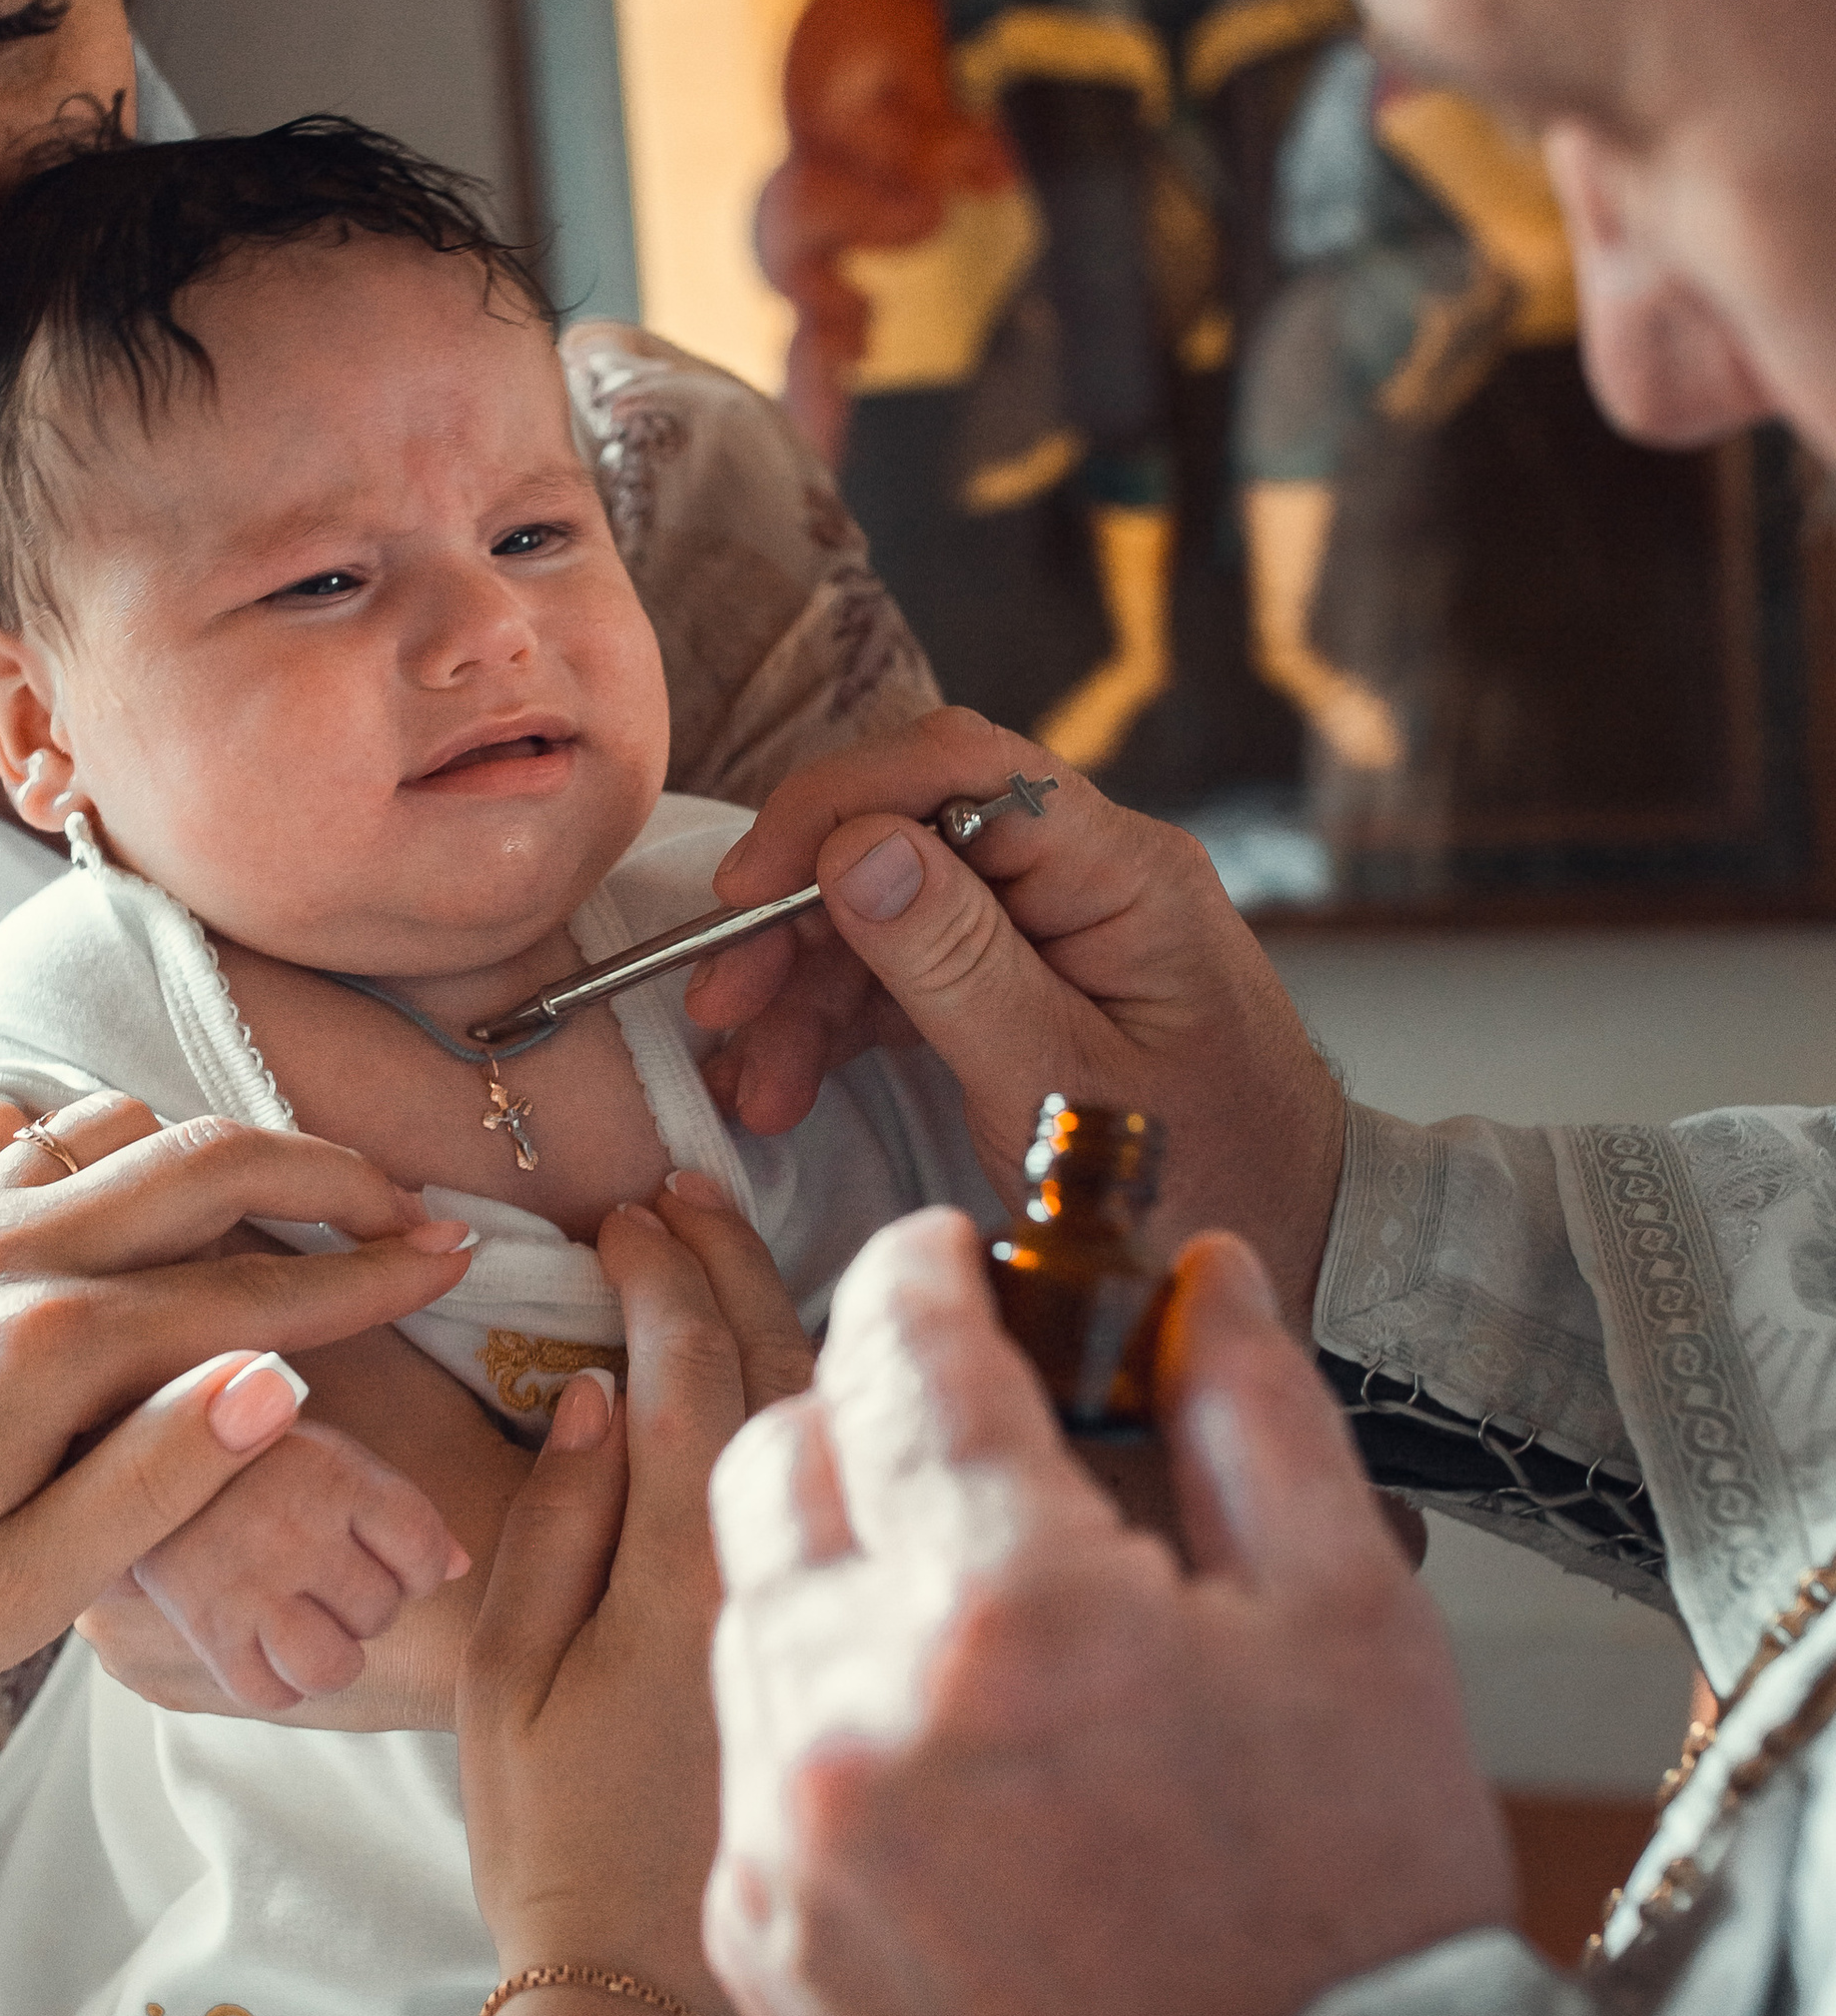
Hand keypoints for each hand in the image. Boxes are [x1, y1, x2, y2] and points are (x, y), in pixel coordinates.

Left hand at [0, 1088, 478, 1732]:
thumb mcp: (20, 1596)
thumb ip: (160, 1478)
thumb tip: (282, 1379)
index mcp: (48, 1352)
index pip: (253, 1291)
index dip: (369, 1274)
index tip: (451, 1258)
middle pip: (203, 1162)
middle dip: (324, 1175)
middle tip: (407, 1207)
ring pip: (112, 1126)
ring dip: (210, 1151)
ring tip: (278, 1206)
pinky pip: (11, 1124)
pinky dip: (86, 1135)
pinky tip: (112, 1189)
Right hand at [110, 1368, 470, 1709]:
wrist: (128, 1452)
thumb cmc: (249, 1453)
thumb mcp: (329, 1452)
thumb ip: (396, 1506)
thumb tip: (460, 1566)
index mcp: (333, 1473)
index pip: (422, 1551)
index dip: (418, 1564)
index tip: (389, 1555)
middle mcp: (291, 1531)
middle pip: (380, 1611)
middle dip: (370, 1603)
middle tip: (332, 1579)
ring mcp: (244, 1586)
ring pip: (330, 1666)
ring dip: (331, 1654)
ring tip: (312, 1625)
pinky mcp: (203, 1630)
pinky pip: (268, 1694)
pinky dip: (277, 1681)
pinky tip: (267, 1642)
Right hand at [459, 1183, 812, 2015]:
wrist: (661, 2012)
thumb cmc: (560, 1855)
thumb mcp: (505, 1682)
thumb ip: (550, 1519)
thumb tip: (592, 1386)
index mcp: (684, 1567)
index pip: (684, 1360)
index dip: (656, 1269)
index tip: (626, 1216)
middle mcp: (793, 1570)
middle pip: (779, 1360)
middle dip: (729, 1257)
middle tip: (685, 1195)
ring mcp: (859, 1612)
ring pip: (844, 1417)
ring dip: (793, 1309)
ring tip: (742, 1245)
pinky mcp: (892, 1656)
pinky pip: (888, 1492)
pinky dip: (842, 1404)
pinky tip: (823, 1371)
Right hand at [688, 706, 1345, 1320]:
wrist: (1293, 1248)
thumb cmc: (1205, 1180)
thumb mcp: (1062, 1084)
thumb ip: (958, 966)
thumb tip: (855, 848)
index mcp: (1120, 870)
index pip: (955, 767)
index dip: (834, 806)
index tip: (749, 886)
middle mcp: (1085, 873)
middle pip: (903, 835)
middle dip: (797, 916)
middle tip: (722, 1003)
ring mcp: (1050, 927)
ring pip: (886, 909)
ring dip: (802, 987)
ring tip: (752, 1083)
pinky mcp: (1021, 981)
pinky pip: (905, 971)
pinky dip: (836, 1024)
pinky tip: (786, 1083)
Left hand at [705, 1214, 1512, 2015]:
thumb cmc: (1346, 1922)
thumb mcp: (1352, 1626)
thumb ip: (1251, 1416)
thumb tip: (1202, 1280)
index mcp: (1003, 1606)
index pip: (898, 1350)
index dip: (921, 1272)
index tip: (944, 1257)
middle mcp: (852, 1707)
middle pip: (777, 1455)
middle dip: (852, 1405)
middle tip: (945, 1416)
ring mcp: (784, 1831)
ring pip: (747, 1602)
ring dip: (830, 1557)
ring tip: (952, 1592)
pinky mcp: (758, 1936)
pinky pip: (752, 1755)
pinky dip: (819, 1707)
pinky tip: (930, 1743)